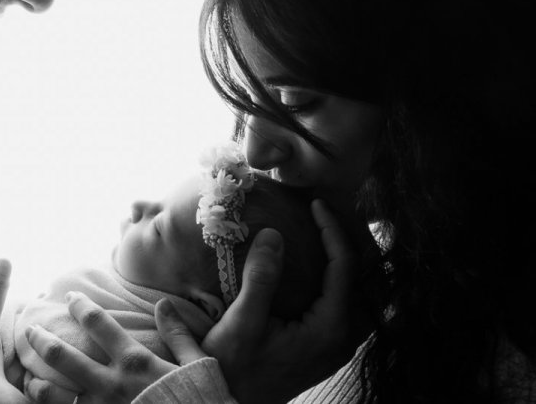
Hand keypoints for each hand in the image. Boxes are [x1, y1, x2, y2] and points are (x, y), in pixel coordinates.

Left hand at [23, 292, 200, 403]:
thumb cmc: (200, 399)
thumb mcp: (195, 362)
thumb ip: (177, 333)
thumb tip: (163, 302)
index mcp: (134, 360)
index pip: (97, 323)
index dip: (80, 306)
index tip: (69, 296)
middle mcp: (111, 383)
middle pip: (64, 356)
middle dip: (42, 340)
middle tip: (30, 329)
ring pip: (56, 396)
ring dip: (37, 384)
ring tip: (27, 376)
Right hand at [193, 199, 371, 402]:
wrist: (229, 401)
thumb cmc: (235, 368)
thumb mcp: (243, 322)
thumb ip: (261, 279)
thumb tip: (273, 234)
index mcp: (330, 329)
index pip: (345, 266)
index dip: (332, 229)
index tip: (316, 204)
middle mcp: (342, 338)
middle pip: (359, 276)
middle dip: (346, 239)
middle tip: (326, 211)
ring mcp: (335, 344)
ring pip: (354, 289)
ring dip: (342, 258)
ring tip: (324, 230)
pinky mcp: (324, 345)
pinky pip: (342, 301)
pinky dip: (334, 276)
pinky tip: (316, 262)